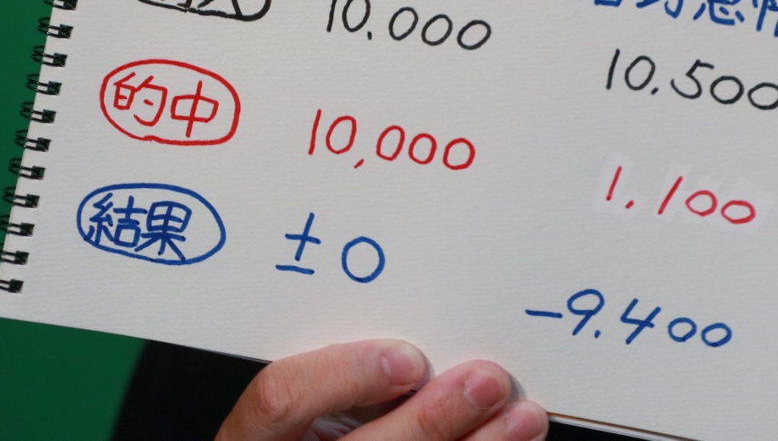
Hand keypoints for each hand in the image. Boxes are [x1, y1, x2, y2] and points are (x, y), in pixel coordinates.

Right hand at [215, 339, 548, 440]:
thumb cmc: (307, 434)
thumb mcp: (302, 409)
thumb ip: (339, 381)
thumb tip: (422, 345)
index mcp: (256, 437)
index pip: (280, 399)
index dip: (343, 374)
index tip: (406, 358)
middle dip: (432, 418)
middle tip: (486, 381)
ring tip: (521, 417)